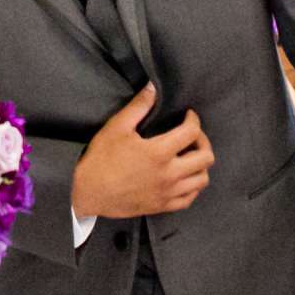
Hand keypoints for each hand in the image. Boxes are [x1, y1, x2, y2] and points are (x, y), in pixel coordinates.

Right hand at [71, 85, 212, 219]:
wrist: (88, 192)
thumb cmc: (101, 158)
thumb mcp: (117, 127)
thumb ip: (138, 106)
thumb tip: (152, 87)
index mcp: (159, 152)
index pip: (192, 132)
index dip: (194, 119)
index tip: (188, 115)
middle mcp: (170, 174)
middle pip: (206, 158)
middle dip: (203, 141)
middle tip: (191, 136)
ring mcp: (168, 193)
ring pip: (202, 180)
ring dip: (201, 165)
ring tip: (189, 157)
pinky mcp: (162, 206)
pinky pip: (190, 198)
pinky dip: (193, 186)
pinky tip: (184, 178)